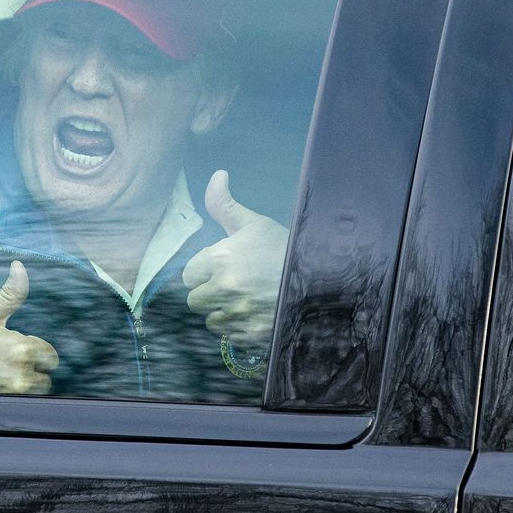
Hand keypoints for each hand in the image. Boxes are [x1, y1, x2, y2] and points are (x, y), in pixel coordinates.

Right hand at [0, 261, 57, 393]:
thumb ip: (10, 292)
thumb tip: (19, 266)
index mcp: (21, 347)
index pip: (49, 355)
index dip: (35, 352)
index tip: (19, 350)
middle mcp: (20, 373)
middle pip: (43, 376)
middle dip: (30, 370)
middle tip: (6, 364)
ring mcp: (10, 394)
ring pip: (32, 392)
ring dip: (22, 385)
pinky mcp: (1, 406)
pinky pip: (18, 403)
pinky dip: (9, 396)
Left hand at [183, 170, 287, 353]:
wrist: (323, 281)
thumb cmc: (285, 249)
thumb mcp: (256, 223)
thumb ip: (225, 204)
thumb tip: (217, 174)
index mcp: (221, 258)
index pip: (189, 275)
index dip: (203, 272)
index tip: (221, 270)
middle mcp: (225, 288)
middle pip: (195, 300)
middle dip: (210, 294)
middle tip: (234, 286)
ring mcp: (238, 315)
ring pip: (211, 321)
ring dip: (223, 313)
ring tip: (247, 301)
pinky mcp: (252, 336)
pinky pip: (230, 337)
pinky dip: (240, 330)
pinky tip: (257, 315)